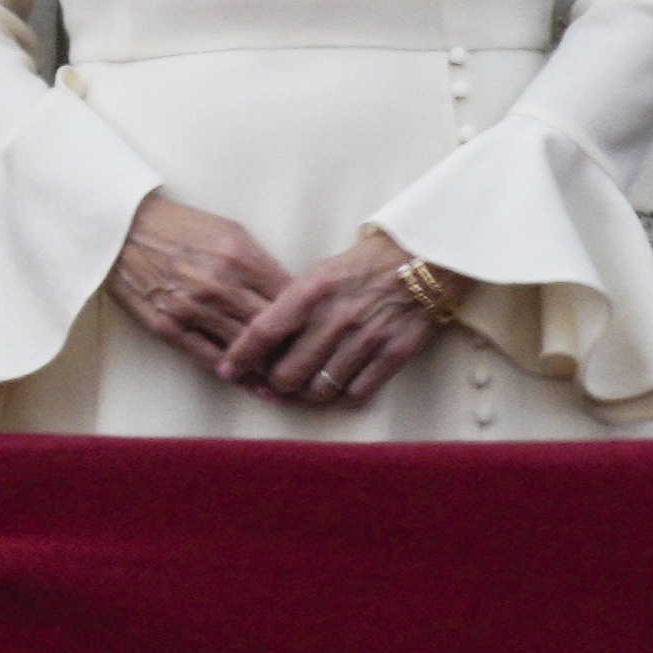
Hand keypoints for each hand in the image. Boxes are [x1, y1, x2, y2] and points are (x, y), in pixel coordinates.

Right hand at [109, 194, 298, 377]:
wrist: (121, 228)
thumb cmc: (178, 226)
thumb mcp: (230, 232)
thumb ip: (262, 263)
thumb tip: (291, 294)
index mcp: (241, 258)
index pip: (291, 298)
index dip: (312, 318)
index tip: (323, 332)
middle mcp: (220, 286)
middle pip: (273, 328)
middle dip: (296, 347)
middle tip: (315, 363)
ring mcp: (192, 308)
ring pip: (245, 347)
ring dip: (270, 366)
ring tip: (293, 381)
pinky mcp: (167, 326)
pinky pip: (209, 358)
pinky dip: (236, 375)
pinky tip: (256, 386)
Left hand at [221, 227, 446, 408]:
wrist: (424, 257)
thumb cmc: (364, 266)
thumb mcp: (319, 274)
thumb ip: (290, 304)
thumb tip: (258, 338)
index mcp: (311, 291)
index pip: (263, 332)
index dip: (241, 356)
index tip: (228, 369)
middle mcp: (336, 316)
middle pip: (288, 372)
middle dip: (276, 381)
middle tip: (277, 379)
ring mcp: (367, 337)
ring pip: (321, 388)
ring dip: (309, 392)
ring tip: (308, 384)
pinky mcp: (395, 352)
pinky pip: (358, 392)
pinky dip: (344, 395)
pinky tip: (340, 385)